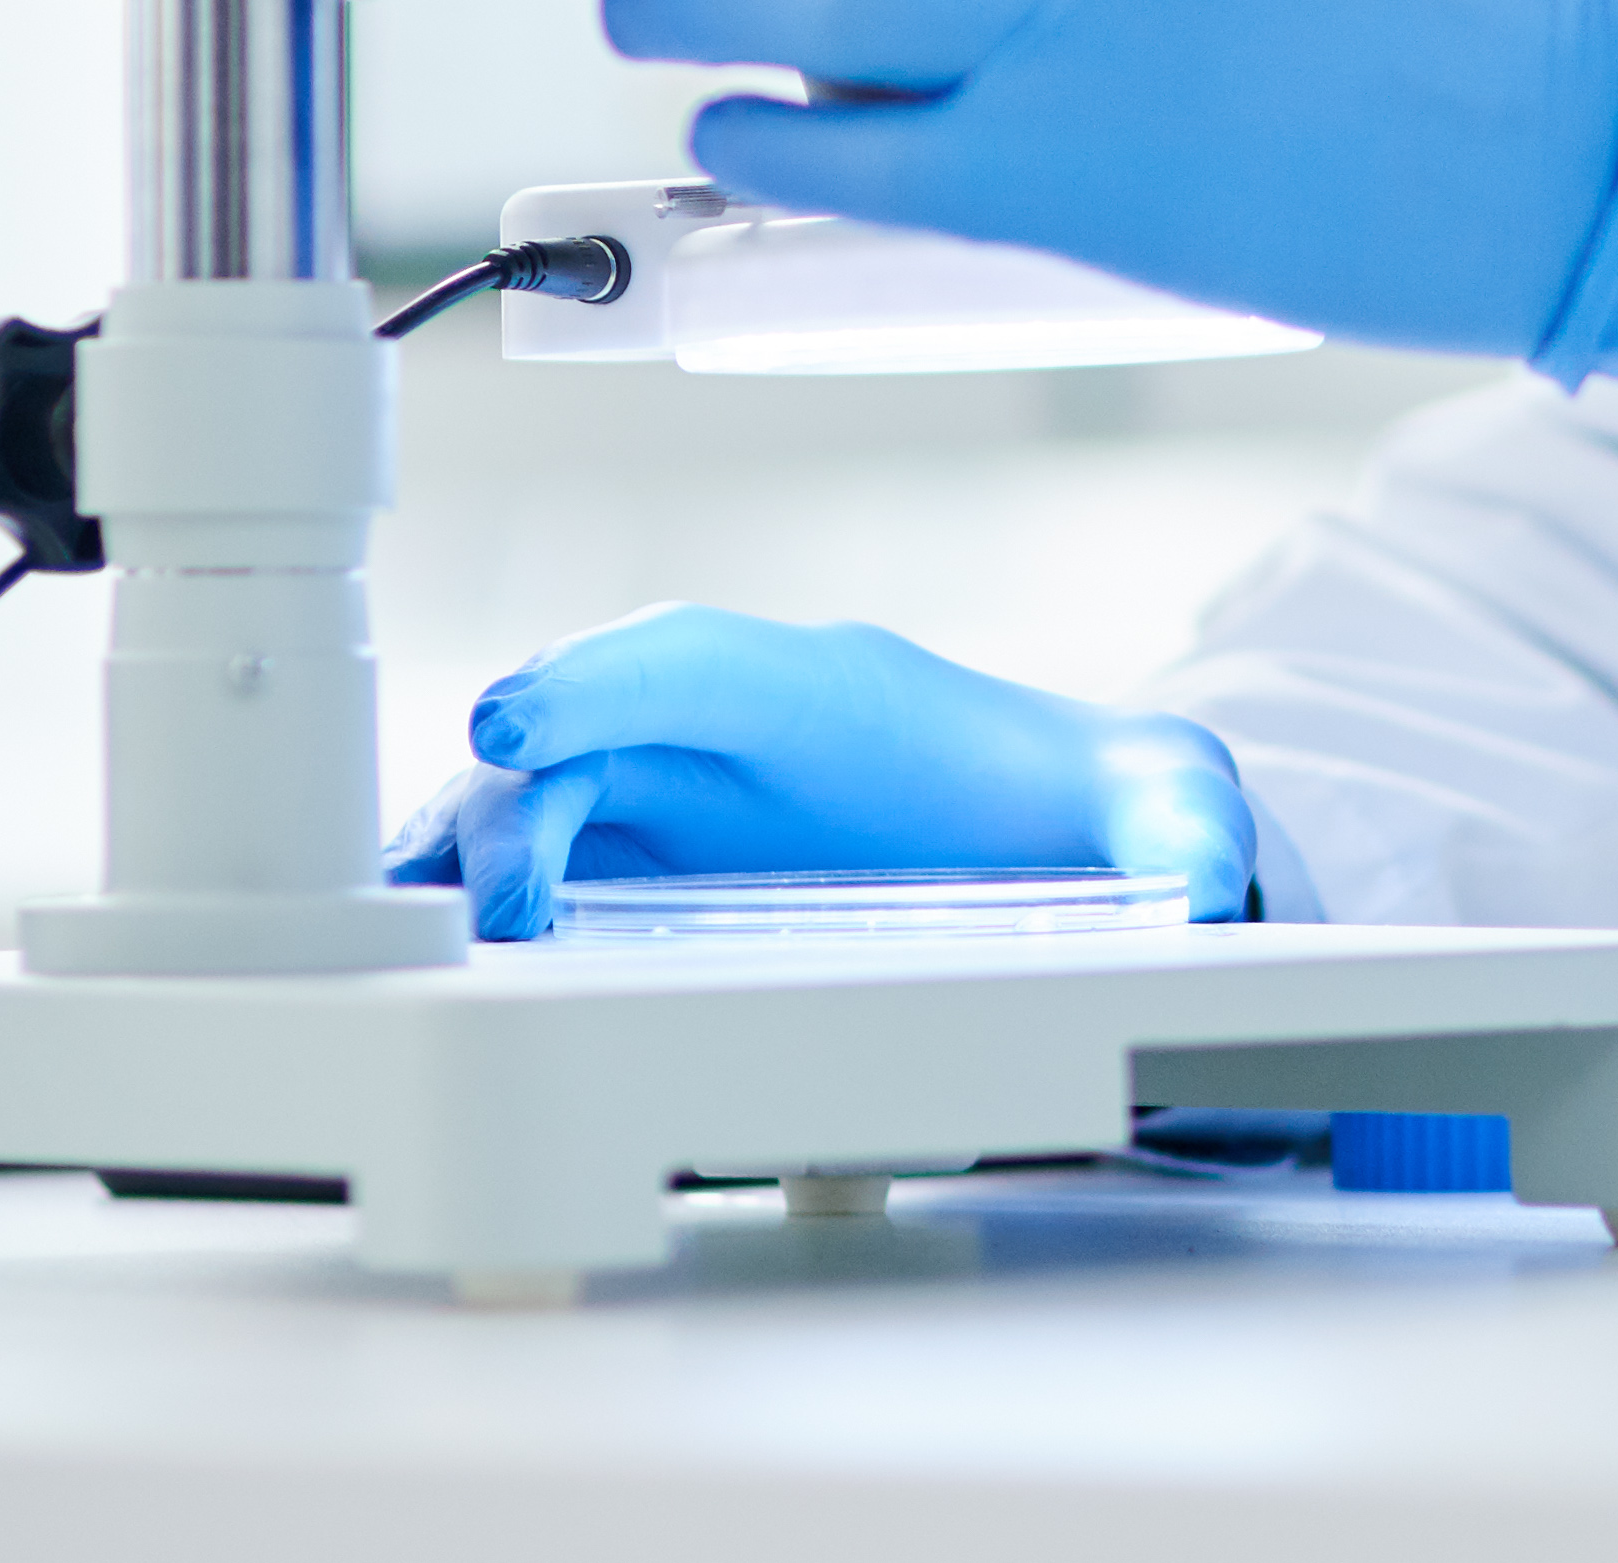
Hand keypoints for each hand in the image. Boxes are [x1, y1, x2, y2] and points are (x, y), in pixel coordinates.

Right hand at [385, 603, 1252, 938]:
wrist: (1060, 829)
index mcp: (824, 690)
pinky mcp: (632, 863)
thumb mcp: (1156, 804)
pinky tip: (417, 955)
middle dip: (515, 810)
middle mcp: (720, 728)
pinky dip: (465, 901)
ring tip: (422, 944)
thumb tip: (1201, 869)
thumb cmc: (1074, 803)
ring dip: (465, 864)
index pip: (693, 662)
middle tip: (504, 916)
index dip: (598, 686)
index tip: (515, 728)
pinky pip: (523, 865)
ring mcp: (664, 790)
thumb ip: (1181, 821)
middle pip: (578, 739)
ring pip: (526, 805)